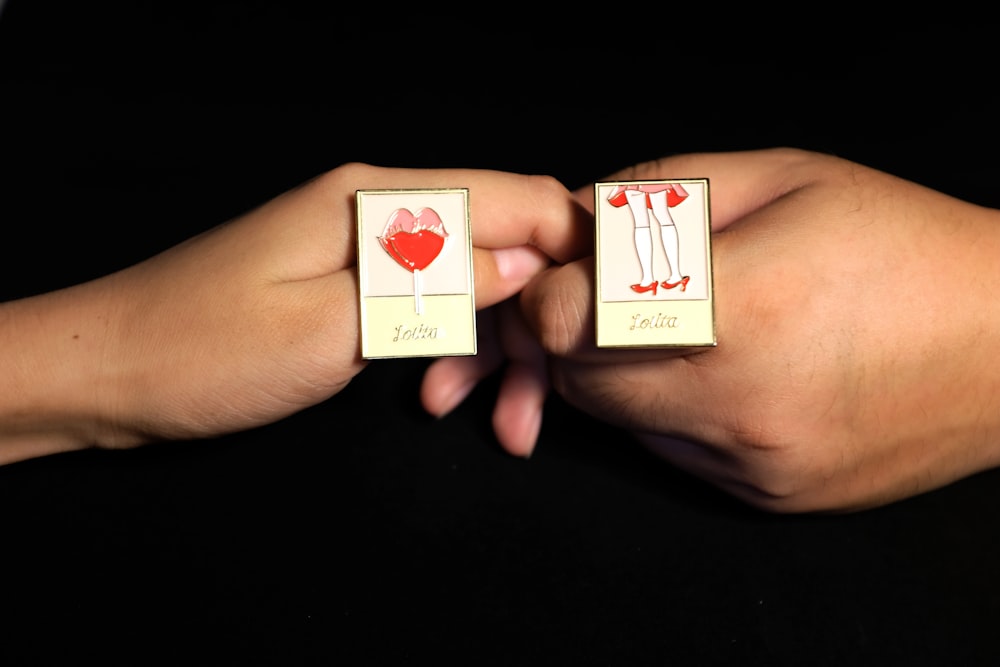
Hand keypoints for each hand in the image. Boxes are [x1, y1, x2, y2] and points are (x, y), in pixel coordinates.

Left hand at [0, 164, 586, 464]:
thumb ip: (439, 287)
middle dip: (537, 322)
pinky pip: (432, 305)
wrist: (113, 368)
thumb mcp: (336, 325)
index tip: (611, 315)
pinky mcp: (355, 283)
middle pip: (503, 246)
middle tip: (542, 404)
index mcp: (381, 200)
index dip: (577, 250)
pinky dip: (453, 350)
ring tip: (500, 423)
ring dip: (497, 350)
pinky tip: (445, 397)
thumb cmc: (208, 350)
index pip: (515, 198)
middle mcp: (383, 209)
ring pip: (472, 284)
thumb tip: (530, 267)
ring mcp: (369, 246)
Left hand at [431, 147, 999, 511]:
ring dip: (621, 376)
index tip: (576, 274)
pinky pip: (671, 454)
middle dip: (578, 337)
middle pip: (580, 380)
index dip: (553, 293)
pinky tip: (726, 376)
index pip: (570, 321)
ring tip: (689, 331)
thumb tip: (573, 227)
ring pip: (619, 423)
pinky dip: (670, 414)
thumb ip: (656, 196)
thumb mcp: (778, 177)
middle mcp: (741, 401)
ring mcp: (754, 461)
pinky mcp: (768, 496)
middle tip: (622, 297)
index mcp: (743, 306)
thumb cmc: (897, 244)